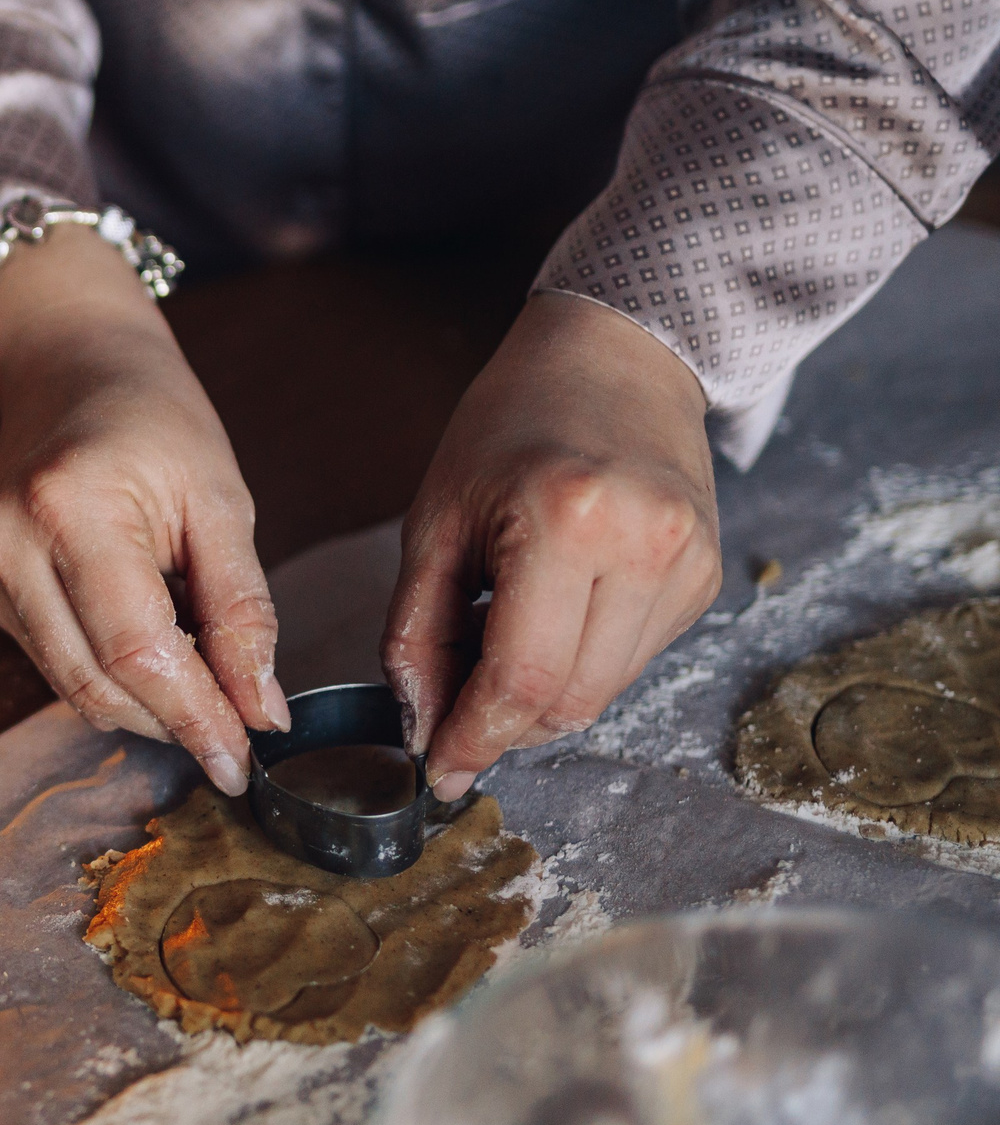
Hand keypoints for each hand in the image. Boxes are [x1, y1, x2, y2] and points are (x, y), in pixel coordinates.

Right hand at [0, 229, 289, 792]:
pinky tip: (151, 645)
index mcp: (72, 507)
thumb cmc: (153, 417)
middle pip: (96, 681)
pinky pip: (55, 662)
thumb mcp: (221, 497)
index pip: (135, 648)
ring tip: (202, 681)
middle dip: (172, 720)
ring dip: (143, 704)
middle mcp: (10, 542)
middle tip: (237, 733)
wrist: (70, 364)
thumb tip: (260, 708)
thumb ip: (242, 607)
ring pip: (72, 685)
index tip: (243, 759)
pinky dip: (111, 674)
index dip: (192, 714)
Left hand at [384, 293, 722, 800]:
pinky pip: (632, 660)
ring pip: (604, 692)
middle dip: (502, 727)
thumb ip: (417, 630)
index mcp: (567, 522)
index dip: (474, 737)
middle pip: (568, 701)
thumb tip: (421, 725)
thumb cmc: (510, 424)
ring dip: (540, 698)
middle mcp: (644, 547)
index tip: (438, 767)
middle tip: (451, 713)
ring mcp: (689, 566)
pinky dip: (579, 663)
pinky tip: (551, 615)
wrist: (615, 357)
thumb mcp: (435, 518)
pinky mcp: (706, 578)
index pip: (522, 678)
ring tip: (495, 644)